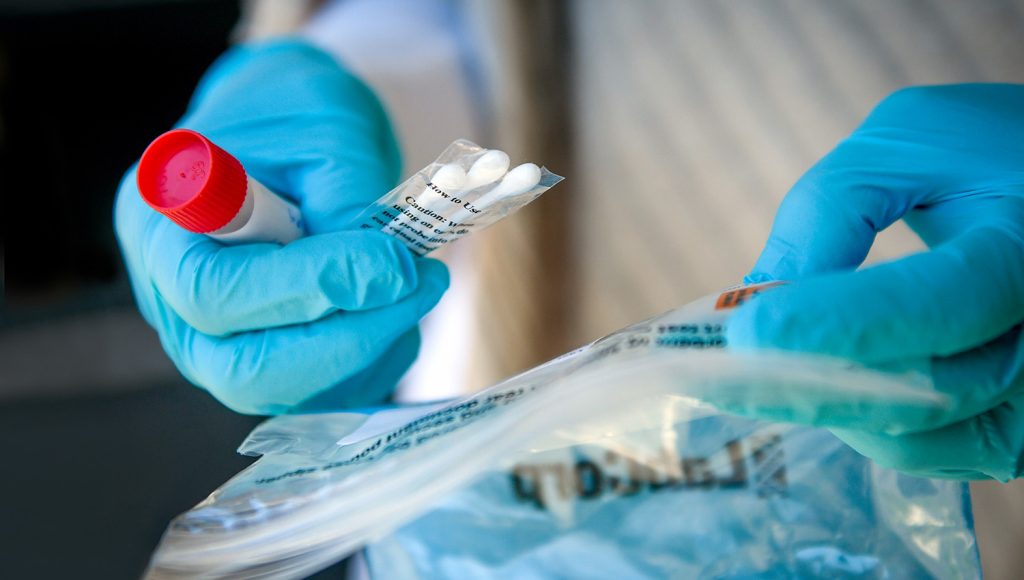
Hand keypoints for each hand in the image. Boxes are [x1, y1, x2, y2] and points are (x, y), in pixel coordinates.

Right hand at [115, 40, 448, 414]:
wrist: (292, 134)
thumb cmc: (296, 119)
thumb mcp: (324, 134)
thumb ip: (343, 206)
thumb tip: (386, 280)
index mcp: (163, 226)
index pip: (214, 291)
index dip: (306, 287)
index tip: (389, 261)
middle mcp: (172, 301)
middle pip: (240, 369)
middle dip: (346, 340)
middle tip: (418, 285)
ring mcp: (214, 343)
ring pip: (285, 392)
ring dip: (370, 351)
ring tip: (421, 285)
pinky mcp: (262, 364)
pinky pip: (318, 396)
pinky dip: (373, 365)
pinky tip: (402, 312)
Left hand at [727, 84, 1023, 480]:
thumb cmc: (986, 153)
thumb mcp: (910, 140)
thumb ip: (831, 208)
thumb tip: (757, 298)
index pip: (938, 306)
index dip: (838, 325)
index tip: (746, 329)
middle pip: (921, 390)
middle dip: (805, 379)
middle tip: (716, 368)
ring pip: (916, 435)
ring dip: (823, 405)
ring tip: (750, 371)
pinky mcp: (1017, 425)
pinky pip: (928, 452)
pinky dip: (858, 424)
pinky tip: (810, 382)